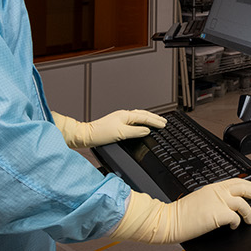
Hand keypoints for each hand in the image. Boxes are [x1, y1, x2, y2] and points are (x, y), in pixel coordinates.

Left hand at [51, 109, 166, 148]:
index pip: (144, 118)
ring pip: (138, 116)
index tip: (164, 124)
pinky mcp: (117, 123)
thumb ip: (136, 132)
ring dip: (148, 118)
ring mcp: (120, 118)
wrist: (86, 135)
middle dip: (154, 118)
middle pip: (143, 114)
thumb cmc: (100, 134)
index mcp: (126, 115)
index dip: (155, 121)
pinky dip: (141, 120)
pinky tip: (141, 124)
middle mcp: (123, 115)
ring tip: (156, 120)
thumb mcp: (121, 134)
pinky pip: (133, 119)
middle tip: (164, 121)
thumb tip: (146, 130)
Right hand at [109, 180, 250, 242]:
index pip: (236, 181)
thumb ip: (213, 198)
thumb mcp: (199, 199)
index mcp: (213, 187)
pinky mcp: (218, 215)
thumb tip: (225, 204)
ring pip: (244, 203)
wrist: (168, 220)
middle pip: (245, 187)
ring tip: (250, 219)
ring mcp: (219, 202)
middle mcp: (217, 192)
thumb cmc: (180, 213)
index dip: (249, 184)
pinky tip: (234, 227)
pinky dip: (237, 223)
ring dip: (250, 212)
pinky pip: (236, 218)